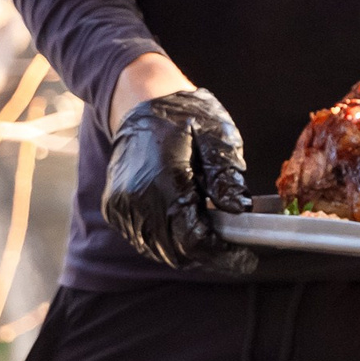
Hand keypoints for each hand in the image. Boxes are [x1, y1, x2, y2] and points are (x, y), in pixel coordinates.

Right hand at [102, 86, 257, 274]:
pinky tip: (187, 226)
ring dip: (187, 251)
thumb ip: (226, 175)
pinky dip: (166, 241)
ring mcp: (121, 206)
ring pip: (158, 249)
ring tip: (214, 238)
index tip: (245, 259)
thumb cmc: (184, 115)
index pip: (193, 238)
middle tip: (234, 252)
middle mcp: (136, 199)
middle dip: (207, 255)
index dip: (221, 254)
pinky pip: (143, 239)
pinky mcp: (114, 208)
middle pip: (175, 251)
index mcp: (164, 181)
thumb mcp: (216, 136)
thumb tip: (239, 209)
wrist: (139, 101)